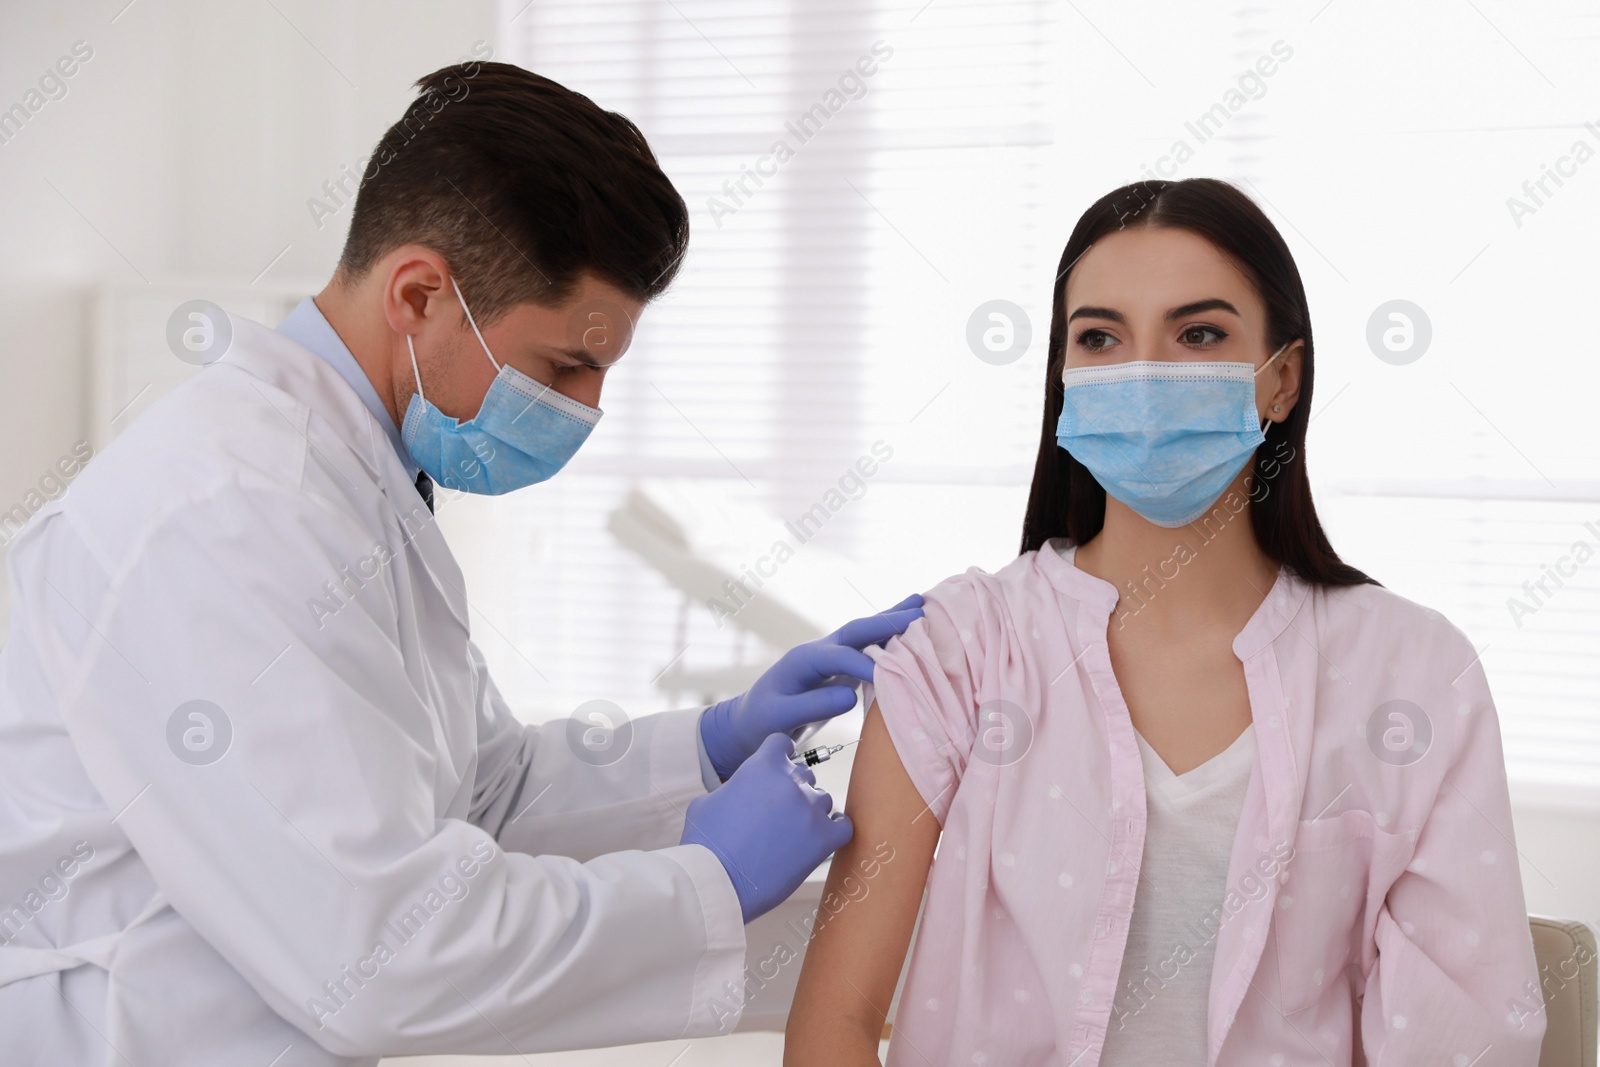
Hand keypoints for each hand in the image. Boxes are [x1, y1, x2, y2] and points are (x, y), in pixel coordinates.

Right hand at [679, 733, 852, 922]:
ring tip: (792, 833)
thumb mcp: (708, 800)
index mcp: (763, 765)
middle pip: (804, 774)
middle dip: (792, 790)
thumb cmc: (707, 843)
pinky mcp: (824, 838)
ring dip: (810, 812)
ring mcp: (810, 809)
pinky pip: (843, 826)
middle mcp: (791, 781)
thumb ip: (734, 786)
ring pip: (823, 799)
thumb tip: (741, 791)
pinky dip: (835, 830)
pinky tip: (822, 837)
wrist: (718, 880)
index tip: (775, 773)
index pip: (783, 743)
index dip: (778, 757)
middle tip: (777, 814)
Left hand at [699, 593, 923, 779]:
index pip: (843, 657)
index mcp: (805, 659)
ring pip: (866, 634)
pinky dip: (890, 639)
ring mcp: (831, 658)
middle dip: (888, 621)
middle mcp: (821, 651)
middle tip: (921, 611)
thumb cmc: (762, 721)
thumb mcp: (780, 717)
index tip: (895, 679)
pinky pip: (869, 649)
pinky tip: (911, 634)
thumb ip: (812, 705)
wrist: (750, 723)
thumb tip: (851, 695)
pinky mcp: (839, 669)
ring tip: (923, 605)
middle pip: (858, 630)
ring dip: (893, 621)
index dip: (868, 665)